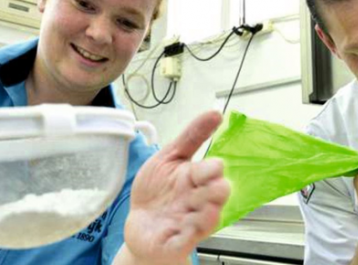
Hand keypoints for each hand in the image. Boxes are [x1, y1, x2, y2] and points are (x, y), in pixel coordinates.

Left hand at [123, 111, 230, 264]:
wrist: (141, 226)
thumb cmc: (157, 192)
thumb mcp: (169, 158)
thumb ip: (192, 137)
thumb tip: (216, 113)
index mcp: (194, 178)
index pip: (211, 171)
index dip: (213, 168)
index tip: (214, 164)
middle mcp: (195, 200)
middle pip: (215, 195)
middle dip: (216, 190)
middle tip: (213, 186)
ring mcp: (188, 223)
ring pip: (206, 219)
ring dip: (207, 213)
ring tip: (204, 208)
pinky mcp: (177, 242)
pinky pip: (187, 240)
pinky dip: (189, 233)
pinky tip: (186, 226)